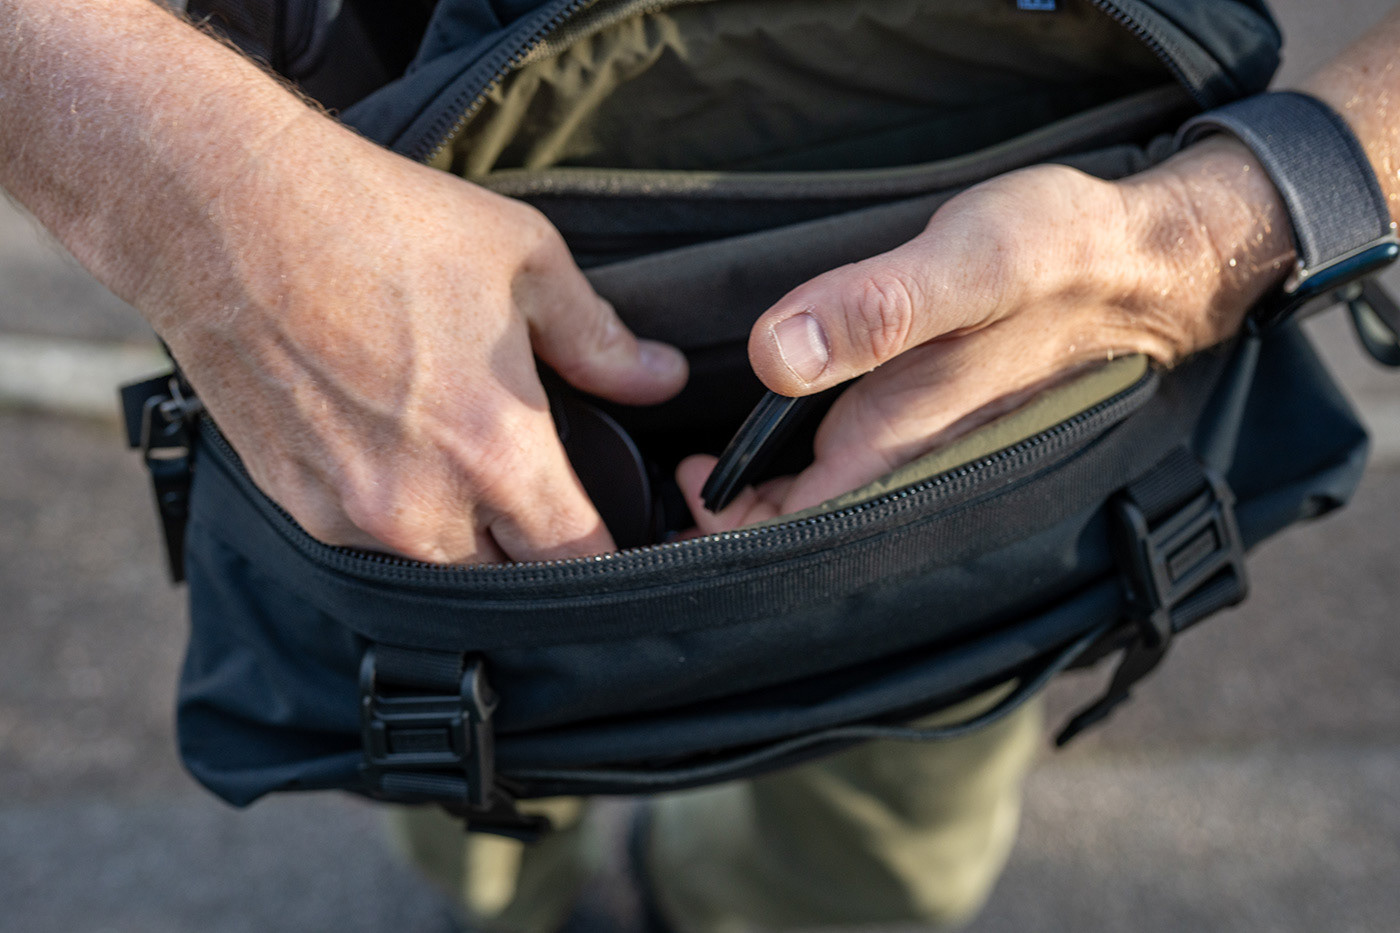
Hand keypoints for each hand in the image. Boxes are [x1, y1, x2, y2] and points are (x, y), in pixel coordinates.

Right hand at [146, 115, 686, 563]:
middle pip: (511, 576)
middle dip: (533, 541)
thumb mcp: (523, 260)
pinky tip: (393, 445)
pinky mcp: (293, 505)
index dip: (609, 552)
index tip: (614, 527)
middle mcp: (421, 507)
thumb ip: (599, 340)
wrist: (222, 212)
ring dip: (465, 531)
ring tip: (460, 454)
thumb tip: (661, 379)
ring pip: (439, 566)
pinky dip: (395, 514)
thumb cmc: (376, 223)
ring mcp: (349, 515)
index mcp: (495, 452)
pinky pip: (370, 542)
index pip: (579, 561)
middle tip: (537, 479)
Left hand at [677, 139, 1292, 532]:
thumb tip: (776, 352)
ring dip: (758, 495)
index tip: (669, 491)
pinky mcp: (928, 414)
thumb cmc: (1063, 257)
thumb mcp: (973, 265)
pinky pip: (847, 459)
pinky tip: (771, 433)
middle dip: (726, 523)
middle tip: (665, 478)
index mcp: (896, 446)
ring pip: (819, 498)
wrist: (1147, 261)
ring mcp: (918, 444)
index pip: (785, 530)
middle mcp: (903, 462)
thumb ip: (880, 308)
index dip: (714, 530)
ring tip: (700, 462)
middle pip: (794, 525)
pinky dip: (798, 463)